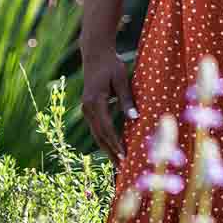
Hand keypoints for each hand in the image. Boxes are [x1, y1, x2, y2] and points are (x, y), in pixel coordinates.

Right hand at [81, 46, 137, 163]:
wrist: (95, 54)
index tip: (126, 156)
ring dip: (107, 149)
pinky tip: (114, 148)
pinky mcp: (89, 109)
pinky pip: (97, 128)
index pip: (106, 128)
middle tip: (123, 168)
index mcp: (95, 101)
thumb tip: (135, 119)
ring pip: (97, 134)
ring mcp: (86, 110)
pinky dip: (105, 140)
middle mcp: (88, 108)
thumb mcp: (121, 80)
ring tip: (119, 164)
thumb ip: (127, 99)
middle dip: (112, 153)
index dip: (116, 144)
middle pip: (100, 136)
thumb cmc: (111, 65)